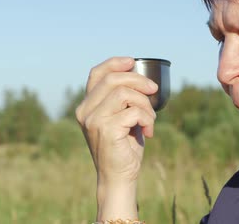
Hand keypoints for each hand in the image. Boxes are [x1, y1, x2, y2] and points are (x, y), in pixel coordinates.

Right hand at [75, 56, 157, 216]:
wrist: (118, 176)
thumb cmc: (123, 146)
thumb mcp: (122, 117)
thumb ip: (124, 99)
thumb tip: (143, 78)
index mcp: (87, 105)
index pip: (96, 74)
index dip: (114, 63)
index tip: (132, 61)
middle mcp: (85, 111)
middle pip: (112, 79)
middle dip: (138, 80)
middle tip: (153, 90)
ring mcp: (94, 120)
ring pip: (124, 93)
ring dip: (145, 104)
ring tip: (150, 119)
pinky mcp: (106, 129)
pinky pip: (133, 111)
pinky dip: (147, 118)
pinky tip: (149, 131)